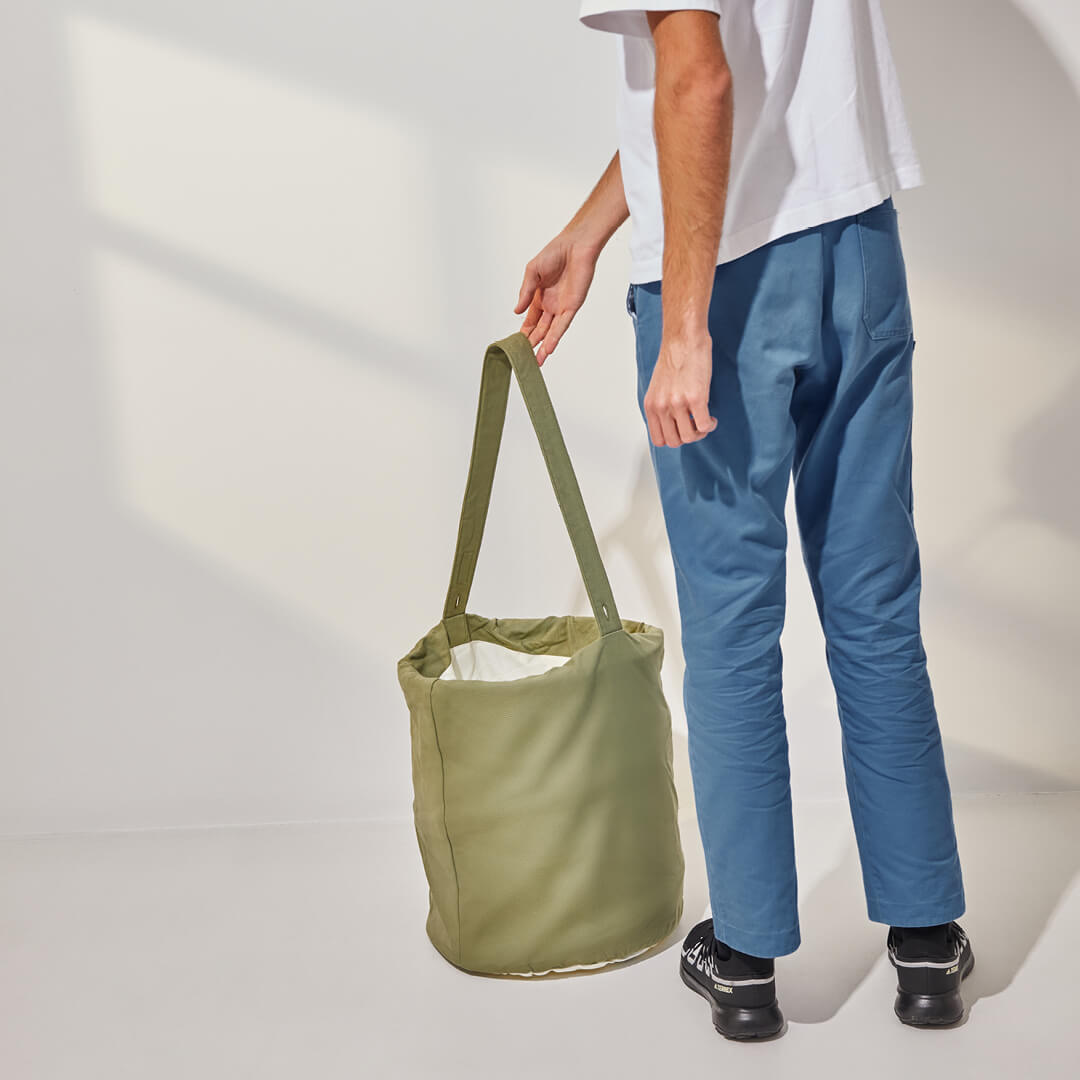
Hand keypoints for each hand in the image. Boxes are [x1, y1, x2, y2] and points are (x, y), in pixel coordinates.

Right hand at [514, 230, 599, 365]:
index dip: (524, 332)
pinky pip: (562, 325)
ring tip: (536, 362)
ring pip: (551, 332)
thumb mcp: (532, 273)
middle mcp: (550, 304)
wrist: (575, 245)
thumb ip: (525, 293)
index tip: (516, 345)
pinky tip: (548, 348)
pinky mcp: (572, 306)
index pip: (530, 320)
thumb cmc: (554, 253)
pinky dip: (555, 337)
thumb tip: (516, 311)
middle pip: (540, 329)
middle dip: (532, 344)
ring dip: (543, 347)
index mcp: (539, 296)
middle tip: (524, 359)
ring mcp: (561, 307)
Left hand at [643, 332, 717, 446]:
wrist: (683, 338)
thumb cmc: (674, 358)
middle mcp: (661, 407)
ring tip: (704, 420)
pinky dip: (710, 425)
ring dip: (700, 432)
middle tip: (696, 425)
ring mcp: (677, 404)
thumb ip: (661, 406)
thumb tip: (671, 422)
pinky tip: (711, 417)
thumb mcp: (658, 387)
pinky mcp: (695, 398)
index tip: (683, 429)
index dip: (673, 438)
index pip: (659, 439)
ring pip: (689, 437)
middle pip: (674, 442)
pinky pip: (704, 425)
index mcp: (651, 406)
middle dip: (688, 437)